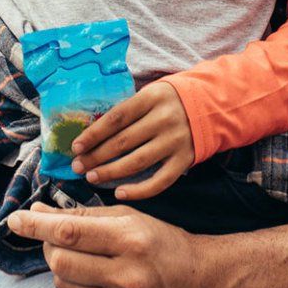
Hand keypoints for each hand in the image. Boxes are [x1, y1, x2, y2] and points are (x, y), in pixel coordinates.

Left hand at [4, 203, 208, 287]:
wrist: (201, 284)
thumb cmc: (162, 243)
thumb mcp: (130, 219)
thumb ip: (83, 217)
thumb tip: (38, 213)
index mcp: (130, 240)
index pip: (69, 233)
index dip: (36, 225)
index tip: (15, 219)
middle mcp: (126, 276)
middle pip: (60, 262)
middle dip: (50, 248)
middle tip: (57, 239)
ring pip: (65, 285)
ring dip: (64, 269)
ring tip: (84, 260)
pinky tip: (100, 281)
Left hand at [71, 81, 194, 198]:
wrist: (212, 105)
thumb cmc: (170, 101)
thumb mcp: (150, 94)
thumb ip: (128, 110)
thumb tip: (92, 133)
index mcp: (151, 98)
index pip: (116, 118)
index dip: (93, 134)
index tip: (75, 147)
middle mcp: (164, 119)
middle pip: (123, 142)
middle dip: (96, 156)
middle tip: (78, 166)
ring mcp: (175, 141)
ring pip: (137, 162)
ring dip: (111, 172)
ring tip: (92, 177)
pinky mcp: (185, 160)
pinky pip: (160, 181)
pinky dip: (139, 190)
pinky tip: (120, 193)